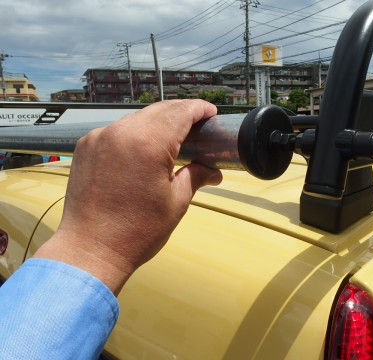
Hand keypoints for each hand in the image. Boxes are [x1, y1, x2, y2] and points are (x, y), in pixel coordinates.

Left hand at [34, 100, 222, 293]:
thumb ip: (196, 176)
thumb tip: (213, 171)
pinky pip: (117, 130)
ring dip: (158, 123)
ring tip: (173, 139)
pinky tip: (144, 149)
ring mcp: (99, 137)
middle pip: (159, 110)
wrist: (89, 250)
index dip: (199, 109)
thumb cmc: (136, 232)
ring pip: (137, 118)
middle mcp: (121, 132)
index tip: (211, 112)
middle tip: (198, 126)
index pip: (180, 112)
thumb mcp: (176, 203)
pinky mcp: (86, 147)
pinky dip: (135, 133)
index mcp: (148, 144)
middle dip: (181, 113)